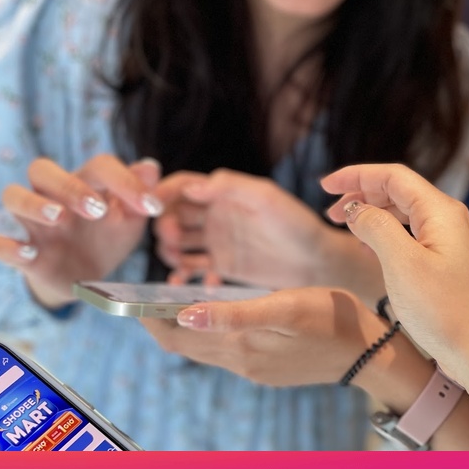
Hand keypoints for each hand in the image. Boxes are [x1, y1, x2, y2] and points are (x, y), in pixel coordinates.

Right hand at [0, 155, 163, 307]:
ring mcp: (34, 225)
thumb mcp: (129, 221)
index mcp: (83, 183)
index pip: (98, 166)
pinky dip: (7, 246)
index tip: (152, 208)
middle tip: (97, 209)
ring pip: (12, 196)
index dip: (125, 181)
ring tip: (59, 218)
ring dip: (33, 204)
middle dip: (68, 185)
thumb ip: (139, 196)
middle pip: (41, 169)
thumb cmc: (107, 238)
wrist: (85, 279)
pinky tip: (29, 253)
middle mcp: (52, 196)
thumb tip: (151, 167)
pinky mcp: (22, 254)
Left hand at [138, 287, 381, 386]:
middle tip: (145, 291)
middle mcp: (241, 363)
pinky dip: (209, 329)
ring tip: (171, 296)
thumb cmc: (333, 318)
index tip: (131, 296)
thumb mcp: (284, 307)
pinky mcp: (267, 366)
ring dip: (184, 325)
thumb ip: (233, 313)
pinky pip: (225, 348)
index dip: (149, 319)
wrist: (372, 352)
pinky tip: (213, 310)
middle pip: (184, 345)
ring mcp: (254, 368)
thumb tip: (183, 314)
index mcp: (240, 348)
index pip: (176, 338)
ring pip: (203, 347)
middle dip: (160, 321)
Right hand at [153, 169, 343, 289]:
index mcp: (223, 193)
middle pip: (173, 215)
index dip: (163, 193)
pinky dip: (183, 275)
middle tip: (170, 239)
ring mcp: (215, 242)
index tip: (151, 206)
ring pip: (176, 243)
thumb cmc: (297, 225)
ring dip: (169, 251)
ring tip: (178, 262)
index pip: (183, 186)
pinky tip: (188, 283)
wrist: (317, 263)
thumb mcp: (266, 198)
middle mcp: (214, 215)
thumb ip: (230, 187)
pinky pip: (191, 269)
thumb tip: (190, 188)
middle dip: (164, 225)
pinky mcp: (221, 266)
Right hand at [321, 164, 468, 371]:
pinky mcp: (448, 264)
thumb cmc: (447, 312)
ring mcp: (450, 242)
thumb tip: (356, 209)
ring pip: (404, 214)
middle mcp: (449, 220)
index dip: (357, 175)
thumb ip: (376, 227)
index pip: (393, 176)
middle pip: (398, 191)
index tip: (325, 185)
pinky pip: (412, 236)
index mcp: (440, 212)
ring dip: (373, 215)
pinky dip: (386, 235)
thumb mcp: (402, 265)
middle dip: (362, 194)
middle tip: (329, 210)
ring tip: (346, 227)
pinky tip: (371, 249)